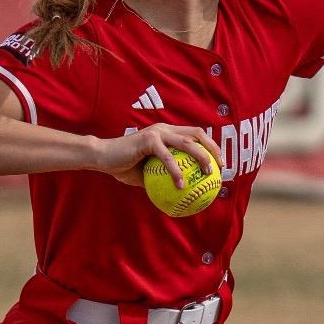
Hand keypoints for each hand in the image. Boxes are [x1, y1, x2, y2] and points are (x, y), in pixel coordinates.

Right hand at [93, 124, 222, 187]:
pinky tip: (181, 185)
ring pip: (187, 143)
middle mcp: (165, 129)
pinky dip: (176, 171)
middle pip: (197, 134)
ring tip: (208, 174)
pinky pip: (167, 157)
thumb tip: (184, 193)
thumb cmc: (125, 166)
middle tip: (220, 167)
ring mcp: (157, 133)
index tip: (220, 164)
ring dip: (201, 158)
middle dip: (213, 148)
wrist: (103, 158)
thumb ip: (165, 177)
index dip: (211, 146)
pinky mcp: (148, 140)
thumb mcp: (149, 174)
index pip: (195, 135)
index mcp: (167, 134)